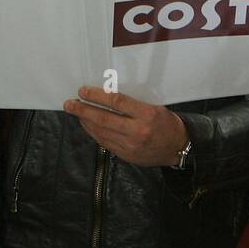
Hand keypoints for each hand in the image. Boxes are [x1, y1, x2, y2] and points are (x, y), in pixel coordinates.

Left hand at [63, 86, 188, 167]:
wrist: (178, 147)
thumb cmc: (166, 123)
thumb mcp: (154, 106)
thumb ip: (132, 103)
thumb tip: (106, 96)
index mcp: (147, 114)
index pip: (116, 101)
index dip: (97, 96)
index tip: (83, 91)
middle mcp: (138, 131)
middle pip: (104, 119)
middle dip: (83, 110)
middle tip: (69, 104)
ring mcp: (131, 146)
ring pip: (101, 132)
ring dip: (85, 121)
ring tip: (76, 112)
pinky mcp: (126, 156)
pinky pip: (105, 142)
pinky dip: (94, 132)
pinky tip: (87, 125)